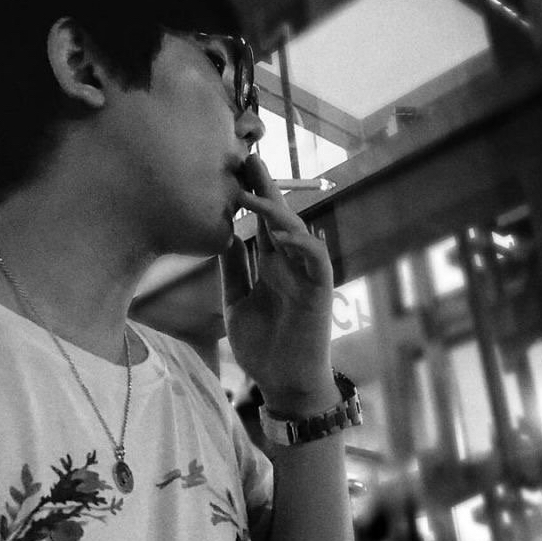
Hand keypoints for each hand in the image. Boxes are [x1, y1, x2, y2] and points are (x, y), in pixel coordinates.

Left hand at [219, 155, 335, 414]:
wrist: (284, 384)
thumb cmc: (263, 347)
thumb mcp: (237, 303)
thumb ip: (233, 270)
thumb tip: (221, 236)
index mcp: (270, 264)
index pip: (259, 222)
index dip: (250, 195)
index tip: (232, 169)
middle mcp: (289, 263)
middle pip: (279, 216)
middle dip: (265, 187)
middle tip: (247, 156)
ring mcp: (305, 275)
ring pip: (297, 231)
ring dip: (277, 211)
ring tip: (252, 194)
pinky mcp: (320, 291)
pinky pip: (317, 259)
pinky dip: (302, 244)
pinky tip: (281, 234)